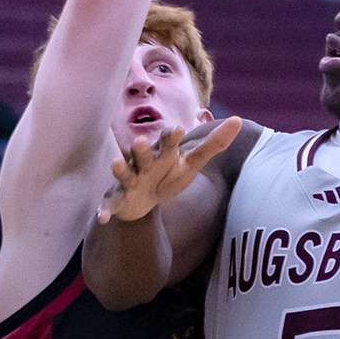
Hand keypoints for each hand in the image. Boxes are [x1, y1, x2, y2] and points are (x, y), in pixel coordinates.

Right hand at [97, 117, 242, 223]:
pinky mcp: (118, 199)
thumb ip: (213, 144)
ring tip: (115, 164)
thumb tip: (239, 121)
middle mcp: (143, 163)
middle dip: (141, 149)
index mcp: (163, 153)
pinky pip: (110, 203)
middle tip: (141, 142)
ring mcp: (129, 181)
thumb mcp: (192, 162)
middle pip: (143, 155)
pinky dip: (105, 209)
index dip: (171, 136)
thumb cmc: (169, 174)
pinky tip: (101, 217)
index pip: (168, 141)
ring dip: (120, 170)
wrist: (143, 199)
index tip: (177, 130)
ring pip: (124, 174)